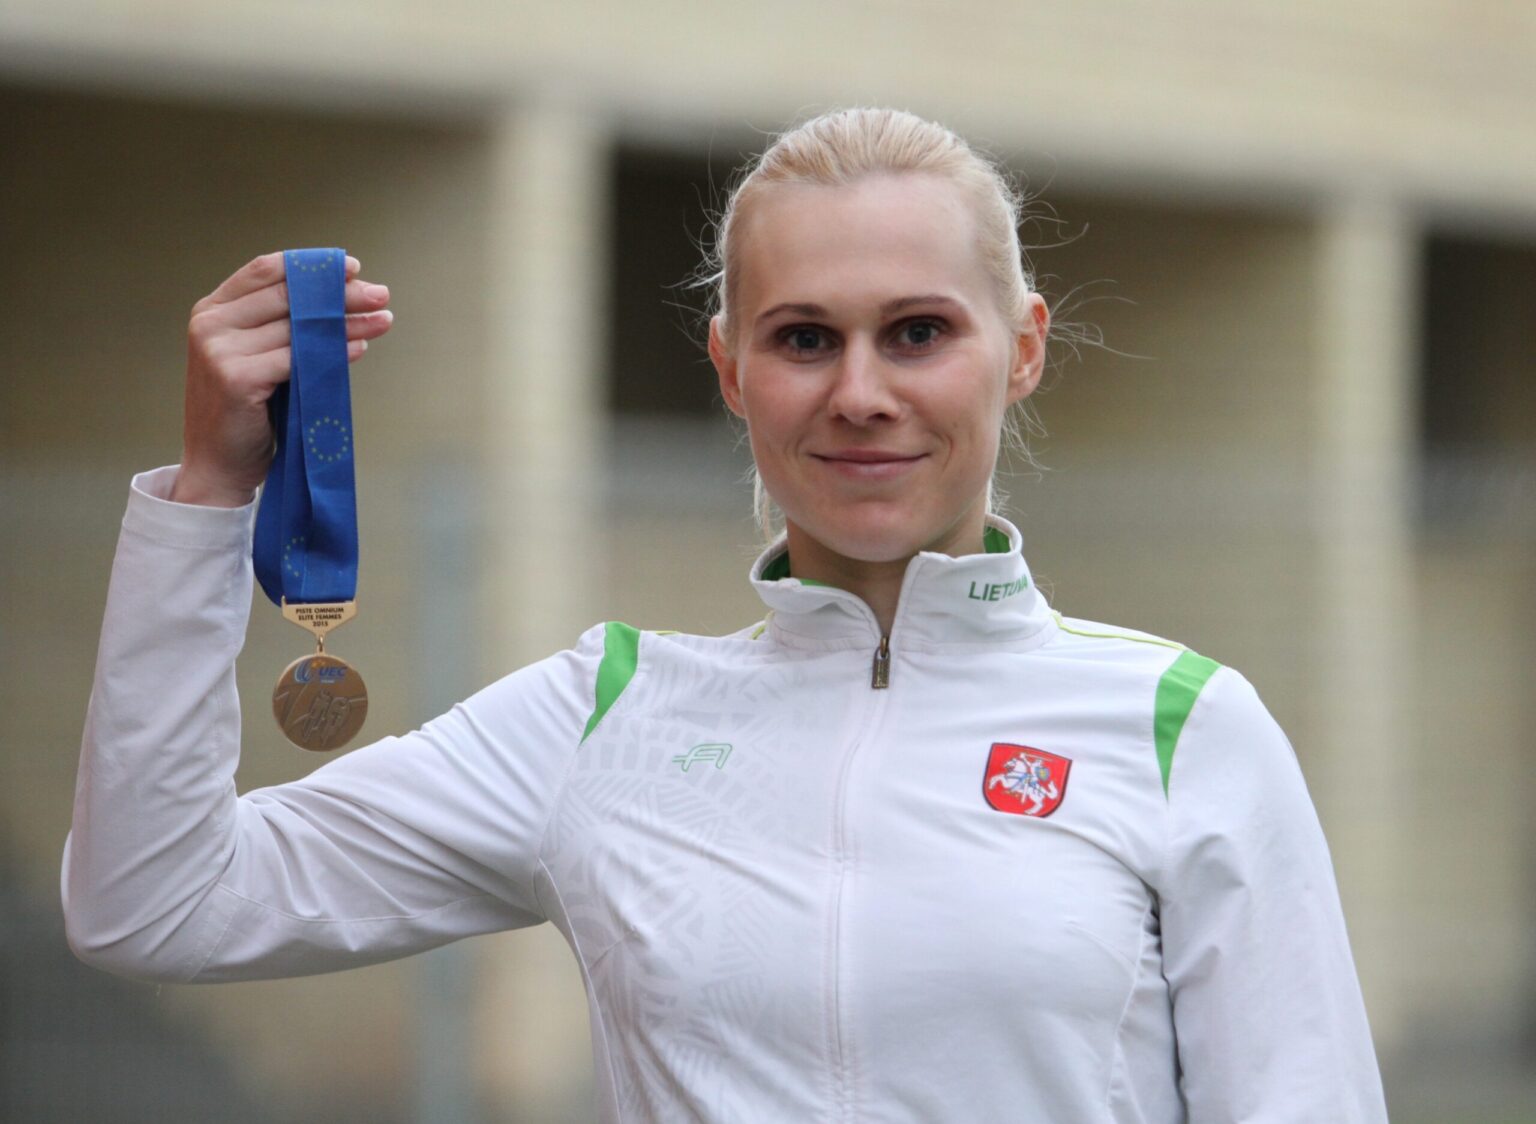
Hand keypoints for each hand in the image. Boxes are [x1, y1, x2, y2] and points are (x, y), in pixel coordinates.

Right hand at [169, 252, 394, 506]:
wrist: (217, 465)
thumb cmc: (246, 412)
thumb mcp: (255, 356)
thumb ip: (280, 326)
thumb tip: (343, 298)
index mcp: (212, 310)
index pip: (264, 271)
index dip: (310, 265)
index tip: (351, 268)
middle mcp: (210, 324)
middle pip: (287, 294)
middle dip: (340, 293)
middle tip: (380, 294)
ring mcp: (220, 350)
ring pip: (299, 327)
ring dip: (348, 323)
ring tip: (383, 320)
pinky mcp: (237, 378)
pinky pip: (299, 357)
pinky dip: (336, 351)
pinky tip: (362, 347)